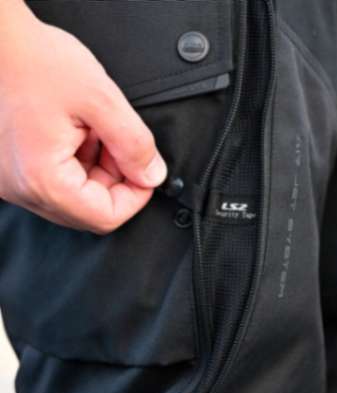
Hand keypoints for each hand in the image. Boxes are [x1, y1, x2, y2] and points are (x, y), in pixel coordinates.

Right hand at [0, 3, 166, 234]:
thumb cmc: (35, 60)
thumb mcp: (100, 99)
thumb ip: (134, 144)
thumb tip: (152, 176)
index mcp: (42, 179)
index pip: (106, 218)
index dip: (136, 196)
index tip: (146, 171)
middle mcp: (22, 189)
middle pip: (91, 211)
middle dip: (117, 180)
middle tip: (117, 143)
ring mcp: (14, 182)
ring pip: (77, 198)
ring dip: (99, 170)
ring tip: (94, 131)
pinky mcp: (14, 171)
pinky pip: (58, 183)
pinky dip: (79, 163)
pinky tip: (79, 134)